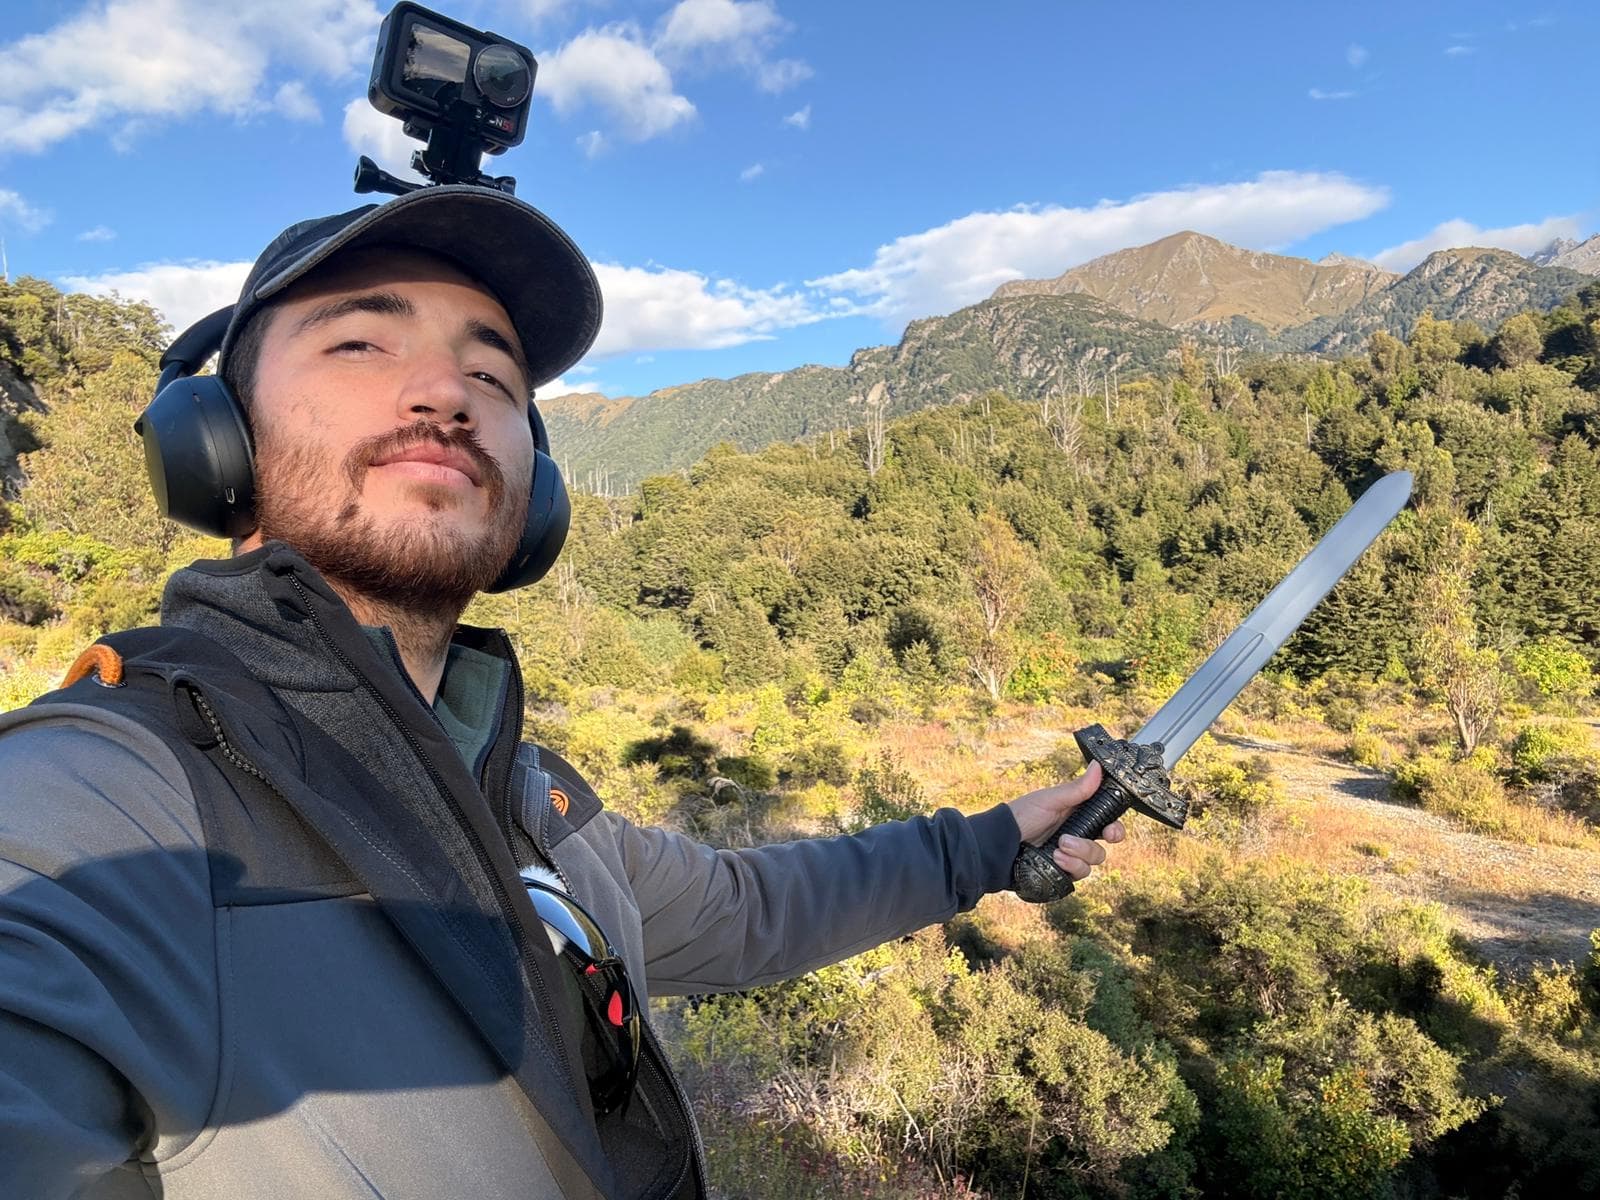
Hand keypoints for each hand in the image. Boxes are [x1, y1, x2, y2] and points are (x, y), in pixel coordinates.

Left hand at [1007, 761, 1124, 881]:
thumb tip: (1099, 766)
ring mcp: (1071, 854)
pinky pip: (1080, 873)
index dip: (1115, 826)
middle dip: (1106, 839)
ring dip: (1081, 852)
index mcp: (1078, 814)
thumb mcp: (1050, 800)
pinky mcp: (1064, 870)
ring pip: (1095, 858)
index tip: (1112, 829)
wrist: (1000, 843)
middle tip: (1103, 836)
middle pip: (1106, 841)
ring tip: (1060, 846)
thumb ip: (1078, 789)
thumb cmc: (1022, 816)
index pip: (1106, 820)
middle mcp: (1078, 834)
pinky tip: (1056, 858)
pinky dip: (1071, 865)